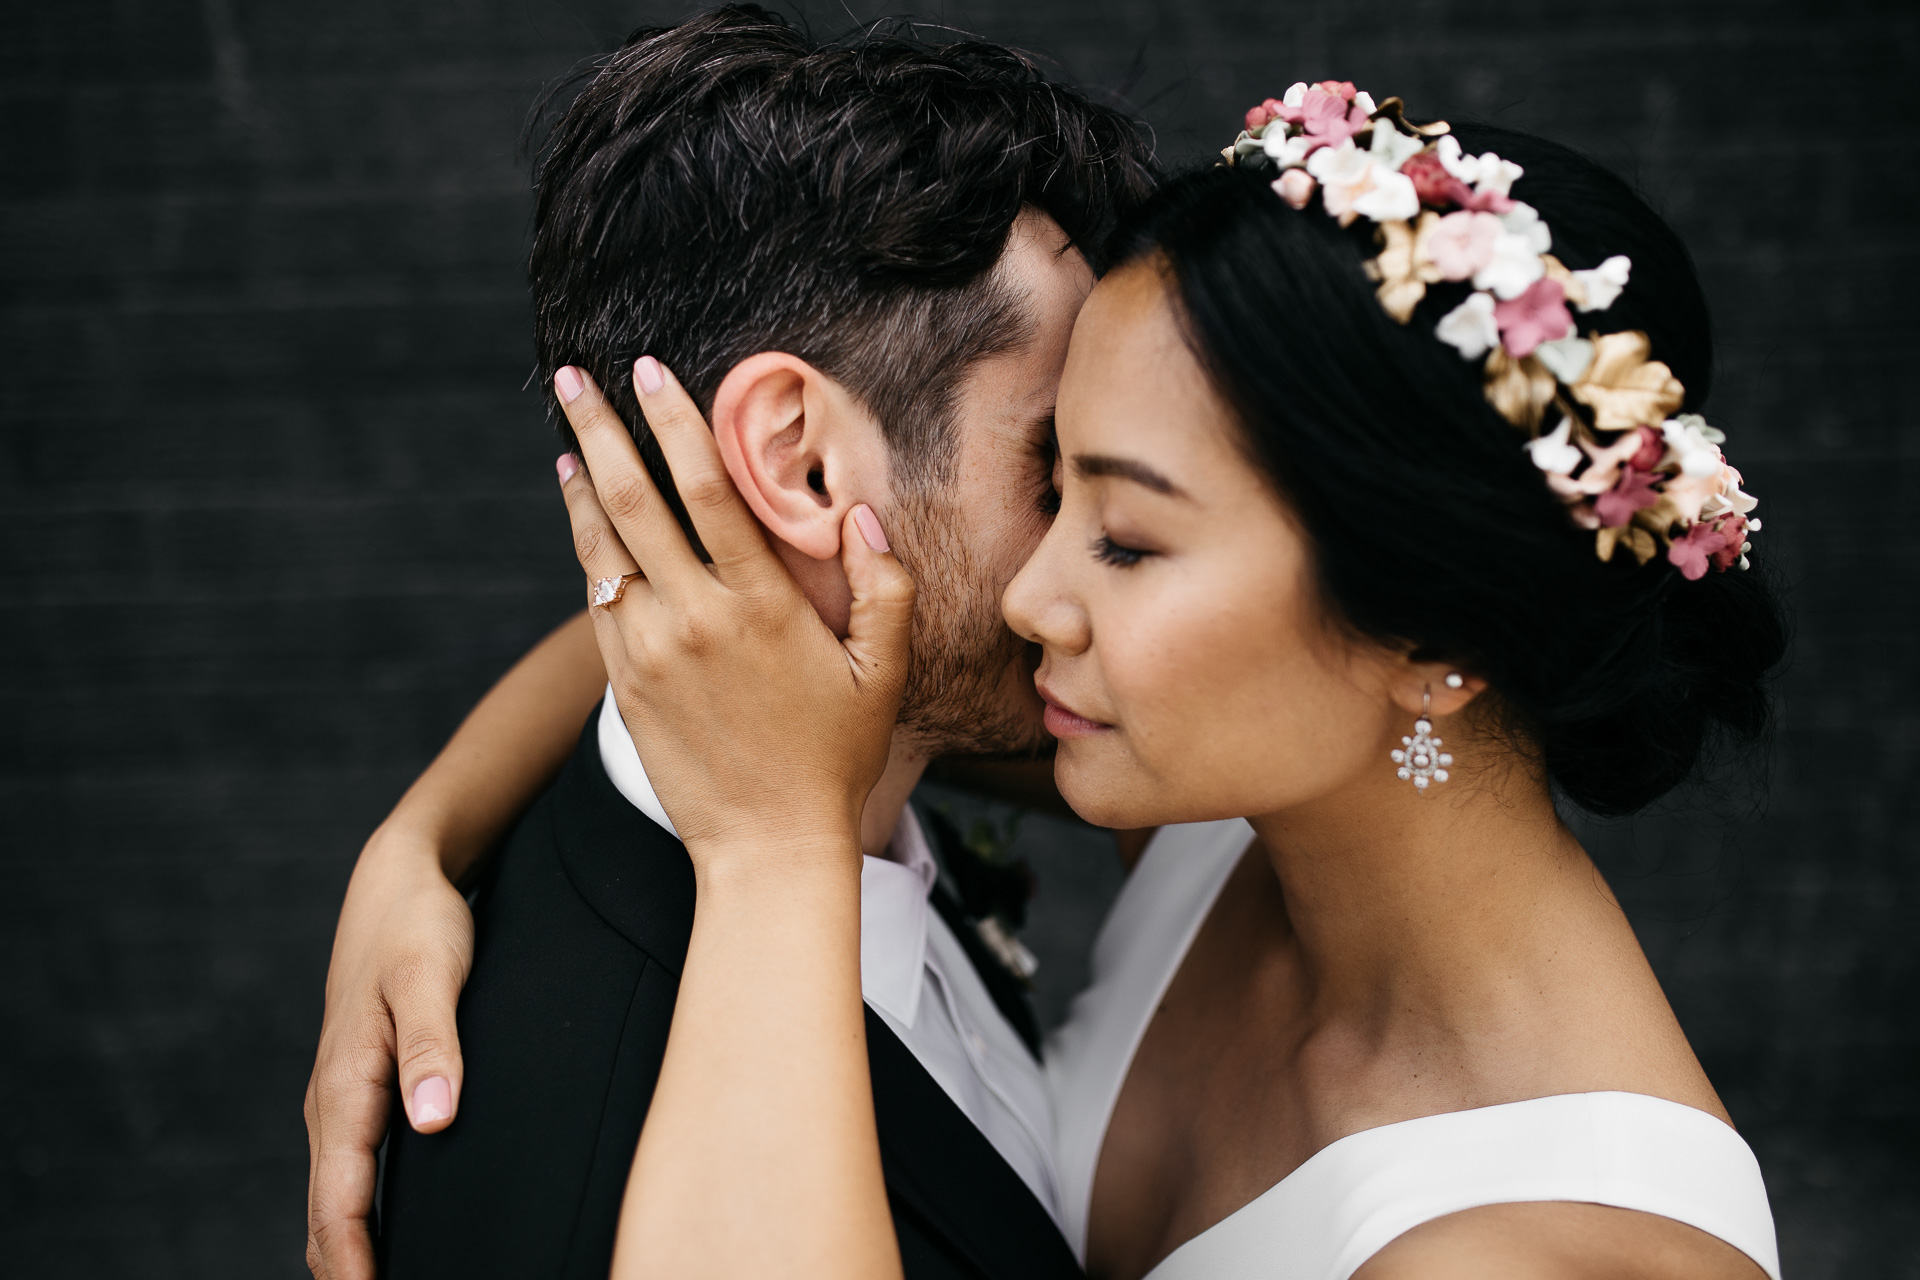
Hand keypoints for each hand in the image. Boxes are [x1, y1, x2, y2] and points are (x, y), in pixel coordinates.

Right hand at [304, 831, 472, 1279]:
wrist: (398, 881)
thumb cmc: (417, 926)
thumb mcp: (432, 977)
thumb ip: (434, 1048)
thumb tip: (432, 1122)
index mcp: (345, 1085)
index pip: (339, 1202)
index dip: (354, 1263)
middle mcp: (333, 1102)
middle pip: (328, 1215)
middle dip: (346, 1271)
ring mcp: (342, 1098)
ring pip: (335, 1198)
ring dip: (349, 1250)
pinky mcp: (360, 1090)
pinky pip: (350, 1172)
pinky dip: (357, 1216)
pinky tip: (385, 1239)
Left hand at [551, 358, 915, 872]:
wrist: (768, 847)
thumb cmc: (834, 759)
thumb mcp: (883, 675)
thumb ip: (885, 590)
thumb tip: (863, 518)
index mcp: (761, 606)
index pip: (705, 490)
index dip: (674, 422)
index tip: (649, 370)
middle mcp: (694, 618)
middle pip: (630, 501)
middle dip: (600, 428)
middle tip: (573, 376)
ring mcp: (649, 651)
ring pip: (600, 548)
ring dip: (580, 483)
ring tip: (568, 435)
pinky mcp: (625, 683)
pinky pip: (595, 598)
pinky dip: (585, 549)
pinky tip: (582, 518)